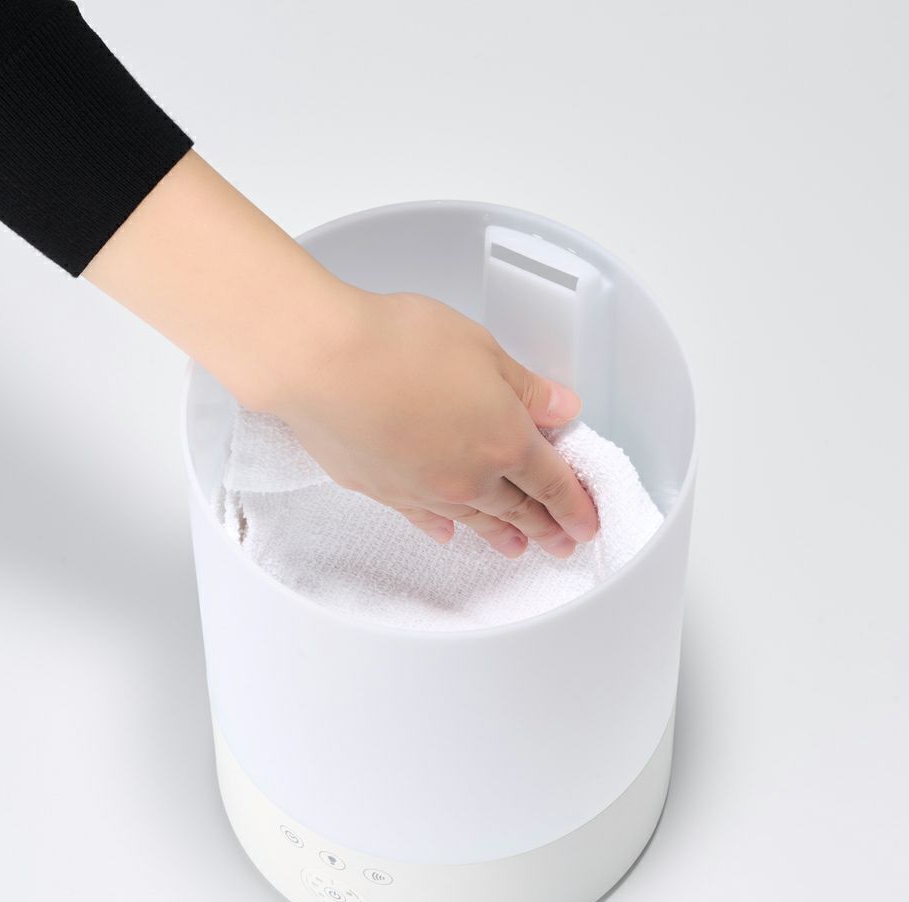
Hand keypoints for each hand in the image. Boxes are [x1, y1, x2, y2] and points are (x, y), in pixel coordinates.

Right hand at [253, 287, 599, 557]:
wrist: (321, 362)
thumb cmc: (399, 345)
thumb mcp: (482, 349)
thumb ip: (526, 387)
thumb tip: (562, 409)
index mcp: (504, 442)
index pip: (553, 482)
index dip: (575, 505)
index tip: (587, 523)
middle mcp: (468, 478)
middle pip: (518, 509)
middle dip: (546, 528)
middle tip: (563, 545)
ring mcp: (423, 490)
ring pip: (473, 521)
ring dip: (499, 536)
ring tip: (515, 549)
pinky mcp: (382, 490)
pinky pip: (422, 518)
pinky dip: (440, 528)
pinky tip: (446, 534)